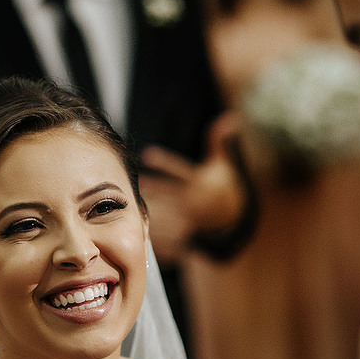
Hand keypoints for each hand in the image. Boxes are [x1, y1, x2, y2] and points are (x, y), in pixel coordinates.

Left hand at [138, 146, 247, 262]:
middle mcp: (192, 202)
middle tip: (129, 185)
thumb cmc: (222, 186)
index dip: (164, 163)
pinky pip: (170, 238)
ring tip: (127, 209)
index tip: (147, 154)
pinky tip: (139, 237)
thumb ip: (218, 142)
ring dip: (149, 212)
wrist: (232, 217)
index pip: (180, 171)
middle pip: (168, 195)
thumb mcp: (222, 164)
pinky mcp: (186, 234)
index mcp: (198, 184)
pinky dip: (157, 239)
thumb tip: (229, 119)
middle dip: (150, 190)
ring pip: (165, 216)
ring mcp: (188, 219)